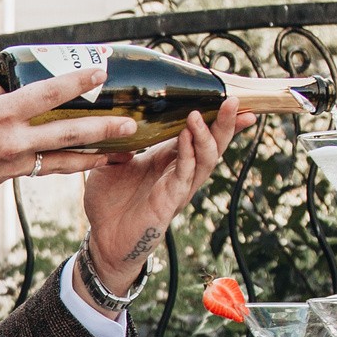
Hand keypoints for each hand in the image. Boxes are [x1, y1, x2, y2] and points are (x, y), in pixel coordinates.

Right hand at [0, 72, 136, 223]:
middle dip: (103, 127)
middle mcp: (12, 139)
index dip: (77, 80)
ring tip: (124, 152)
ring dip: (97, 154)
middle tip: (131, 123)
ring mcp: (13, 162)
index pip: (48, 92)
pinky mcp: (9, 177)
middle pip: (68, 131)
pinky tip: (86, 162)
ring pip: (63, 157)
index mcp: (0, 113)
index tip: (101, 71)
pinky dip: (67, 163)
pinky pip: (45, 167)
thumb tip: (13, 89)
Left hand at [81, 101, 251, 294]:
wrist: (102, 239)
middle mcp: (180, 172)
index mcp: (168, 159)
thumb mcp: (111, 163)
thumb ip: (119, 141)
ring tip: (200, 115)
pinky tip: (187, 138)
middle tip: (233, 101)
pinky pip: (185, 176)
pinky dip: (188, 155)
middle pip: (213, 145)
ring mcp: (178, 188)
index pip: (198, 134)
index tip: (231, 98)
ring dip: (206, 137)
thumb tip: (123, 117)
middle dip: (225, 124)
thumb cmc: (109, 202)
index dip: (216, 118)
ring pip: (206, 160)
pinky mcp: (169, 202)